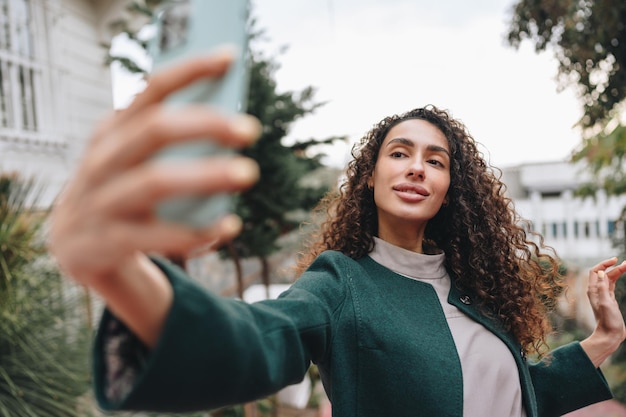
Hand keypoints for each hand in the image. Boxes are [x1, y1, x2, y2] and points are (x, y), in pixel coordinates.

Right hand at [48, 49, 259, 308]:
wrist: (77, 248)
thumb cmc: (124, 196)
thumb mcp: (135, 162)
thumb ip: (171, 145)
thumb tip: (233, 127)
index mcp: (114, 132)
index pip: (151, 90)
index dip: (190, 70)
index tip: (229, 58)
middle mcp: (103, 159)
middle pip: (154, 130)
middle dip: (205, 125)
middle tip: (249, 130)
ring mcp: (99, 200)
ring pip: (154, 181)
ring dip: (206, 175)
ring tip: (248, 173)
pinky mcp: (104, 242)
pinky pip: (156, 235)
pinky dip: (196, 232)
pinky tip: (230, 226)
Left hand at [580, 257, 625, 366]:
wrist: (610, 335)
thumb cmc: (607, 321)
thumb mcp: (605, 302)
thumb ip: (602, 287)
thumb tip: (599, 272)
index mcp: (593, 290)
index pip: (594, 271)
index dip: (604, 264)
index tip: (615, 260)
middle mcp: (596, 291)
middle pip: (603, 274)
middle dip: (614, 267)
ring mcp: (603, 295)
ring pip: (609, 279)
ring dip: (617, 272)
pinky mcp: (609, 300)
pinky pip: (612, 285)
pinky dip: (617, 278)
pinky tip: (622, 275)